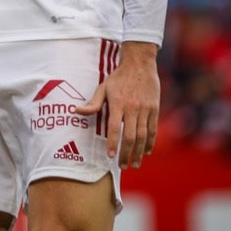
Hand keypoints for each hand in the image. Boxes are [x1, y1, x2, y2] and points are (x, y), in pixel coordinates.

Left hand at [76, 42, 159, 167]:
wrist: (140, 65)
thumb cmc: (118, 78)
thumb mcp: (103, 88)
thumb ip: (93, 103)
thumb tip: (76, 111)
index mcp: (118, 104)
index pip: (114, 128)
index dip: (112, 143)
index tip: (110, 156)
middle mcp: (133, 108)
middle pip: (130, 136)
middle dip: (126, 153)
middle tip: (122, 166)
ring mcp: (145, 109)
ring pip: (143, 135)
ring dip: (139, 152)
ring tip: (135, 164)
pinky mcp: (155, 109)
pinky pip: (153, 129)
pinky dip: (150, 142)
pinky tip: (147, 151)